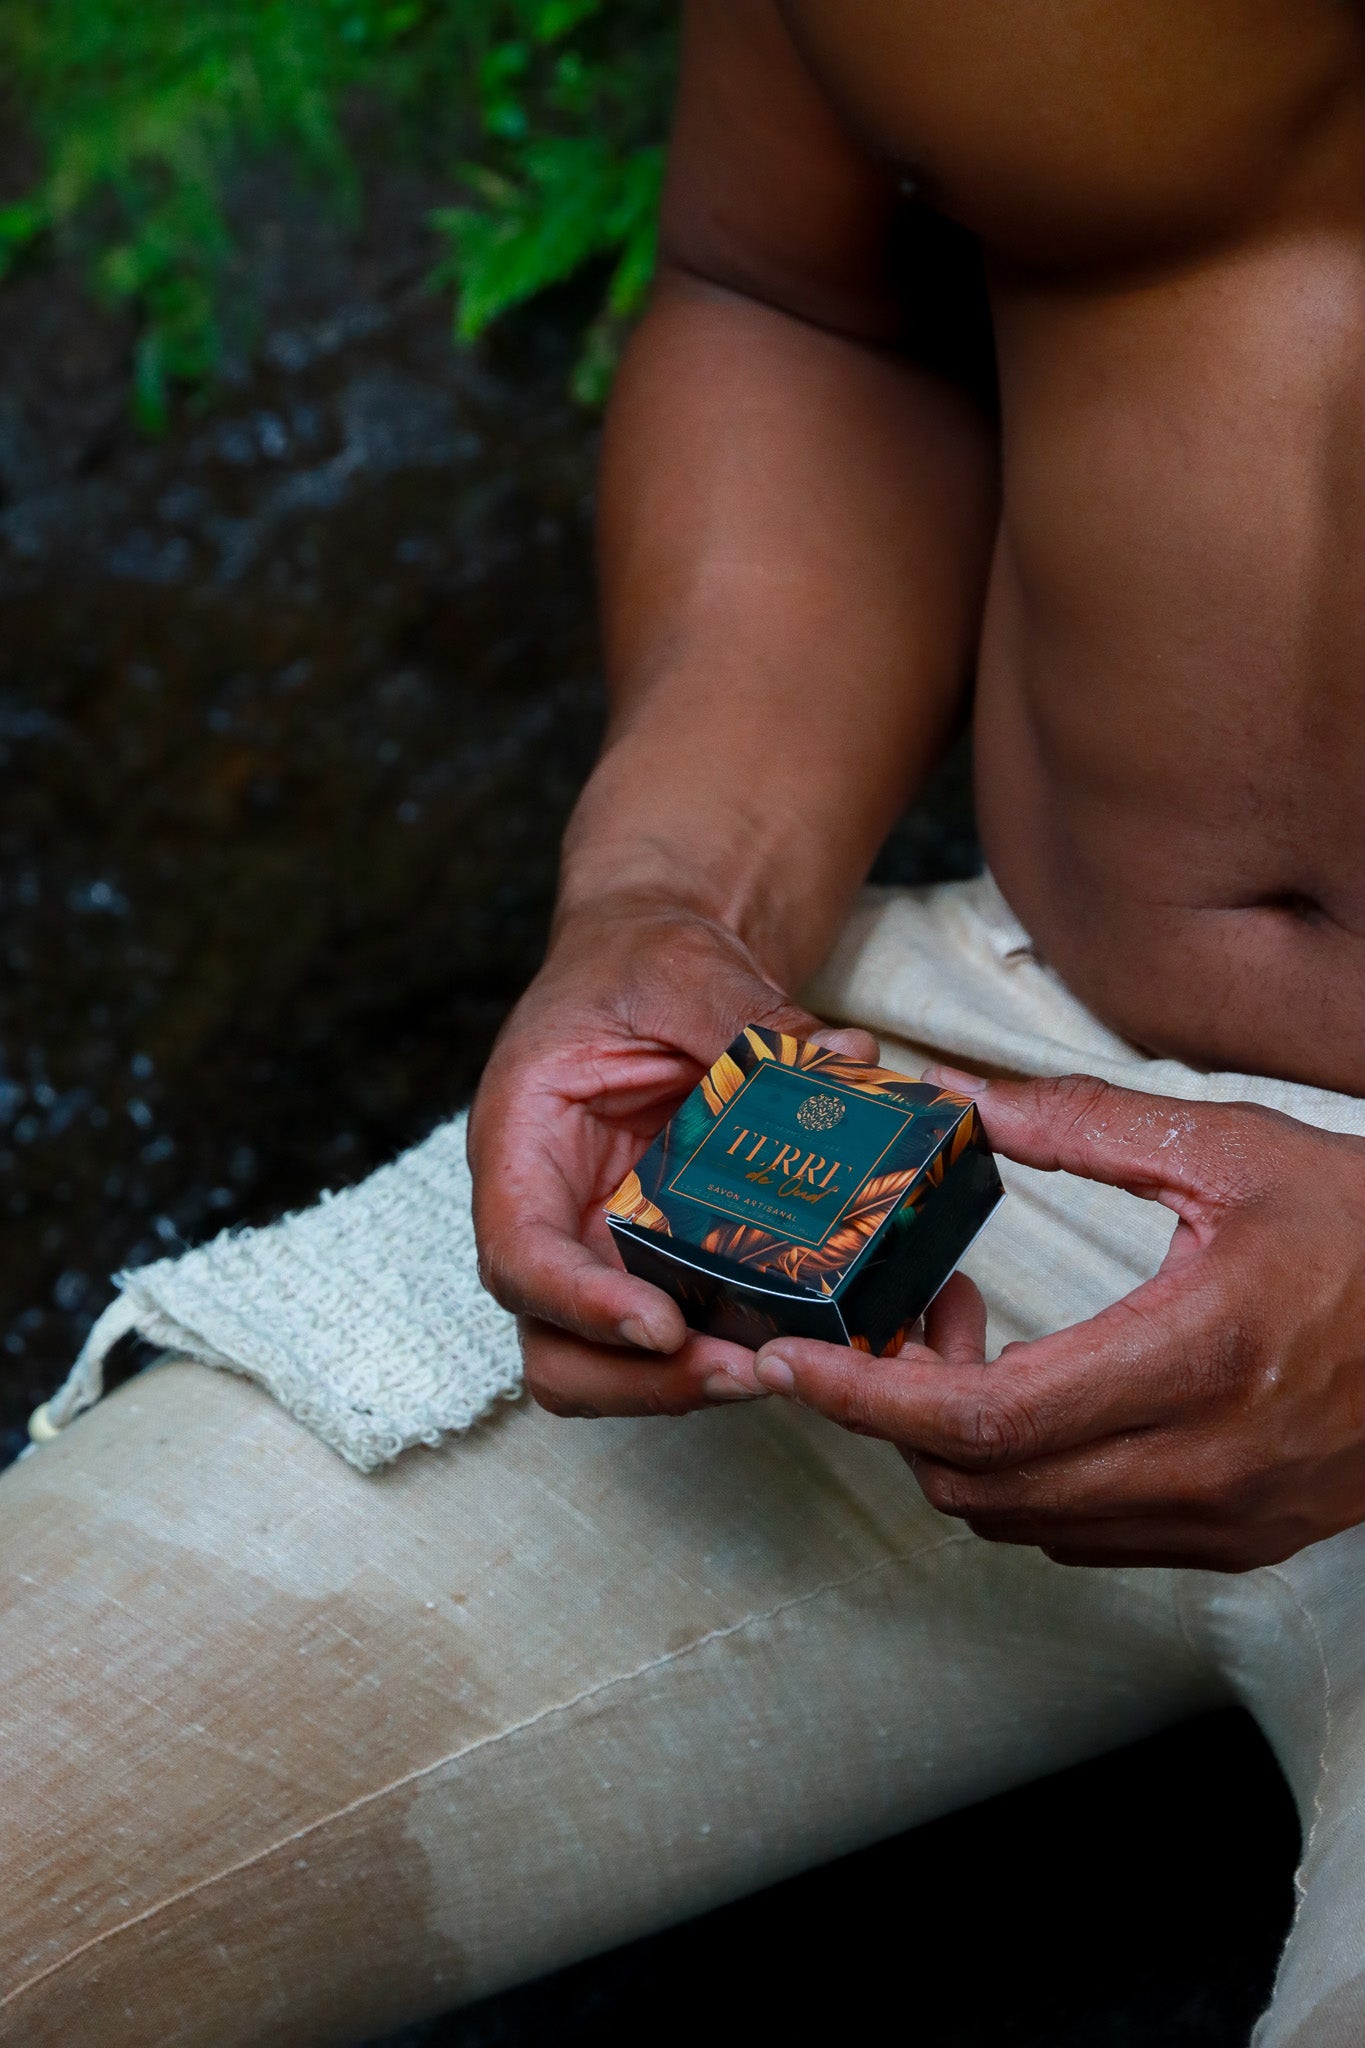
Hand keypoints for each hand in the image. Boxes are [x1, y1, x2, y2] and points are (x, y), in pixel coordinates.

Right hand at [468, 895, 877, 1416]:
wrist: (657, 962)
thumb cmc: (641, 961)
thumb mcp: (684, 969)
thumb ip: (749, 1018)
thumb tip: (848, 1059)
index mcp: (521, 1144)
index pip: (519, 1257)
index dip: (580, 1307)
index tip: (660, 1326)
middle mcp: (550, 1217)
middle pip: (556, 1348)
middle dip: (643, 1381)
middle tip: (745, 1370)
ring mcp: (604, 1252)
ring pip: (615, 1367)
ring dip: (690, 1385)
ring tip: (783, 1366)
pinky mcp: (666, 1263)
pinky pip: (686, 1334)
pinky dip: (734, 1349)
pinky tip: (810, 1335)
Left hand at [752, 1068, 1364, 1569]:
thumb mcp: (1230, 1150)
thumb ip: (1080, 1126)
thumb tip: (961, 1098)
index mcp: (1189, 1361)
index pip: (976, 1418)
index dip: (863, 1398)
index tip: (789, 1363)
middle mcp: (1196, 1465)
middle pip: (975, 1482)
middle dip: (892, 1416)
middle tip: (888, 1326)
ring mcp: (1216, 1519)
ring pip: (1019, 1521)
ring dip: (953, 1448)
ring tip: (960, 1352)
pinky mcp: (1232, 1541)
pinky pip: (1080, 1536)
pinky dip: (1020, 1479)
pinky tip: (1029, 1400)